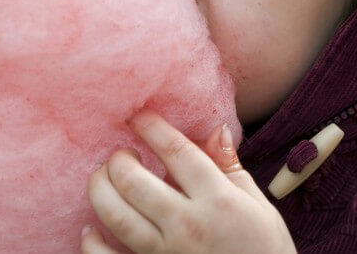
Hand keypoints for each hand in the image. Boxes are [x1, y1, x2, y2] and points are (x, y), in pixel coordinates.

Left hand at [81, 109, 296, 253]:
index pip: (176, 151)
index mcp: (218, 200)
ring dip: (100, 190)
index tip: (138, 116)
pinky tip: (91, 229)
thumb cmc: (265, 250)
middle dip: (119, 159)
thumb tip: (216, 128)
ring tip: (103, 178)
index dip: (152, 127)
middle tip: (121, 152)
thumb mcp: (258, 205)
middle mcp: (188, 224)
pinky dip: (92, 243)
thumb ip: (231, 167)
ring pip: (116, 216)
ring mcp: (167, 253)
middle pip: (135, 181)